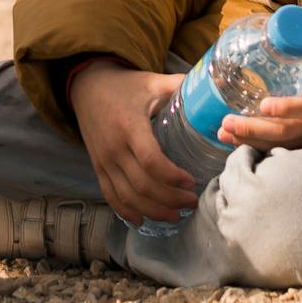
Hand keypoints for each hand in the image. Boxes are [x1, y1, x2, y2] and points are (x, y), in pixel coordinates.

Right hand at [69, 61, 201, 224]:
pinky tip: (142, 220)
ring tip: (175, 215)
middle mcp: (114, 147)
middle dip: (170, 200)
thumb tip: (215, 90)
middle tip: (191, 202)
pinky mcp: (97, 167)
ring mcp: (103, 160)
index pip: (150, 161)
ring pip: (127, 196)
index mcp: (129, 126)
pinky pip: (110, 196)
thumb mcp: (152, 82)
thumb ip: (181, 86)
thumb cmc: (125, 85)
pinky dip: (126, 212)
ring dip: (153, 211)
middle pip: (142, 185)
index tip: (192, 181)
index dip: (172, 177)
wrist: (87, 86)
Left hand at [217, 38, 301, 150]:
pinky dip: (254, 146)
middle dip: (254, 128)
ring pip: (279, 146)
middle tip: (227, 122)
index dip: (286, 108)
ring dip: (248, 140)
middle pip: (285, 131)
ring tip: (222, 133)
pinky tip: (232, 141)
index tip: (264, 106)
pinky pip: (278, 150)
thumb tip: (282, 26)